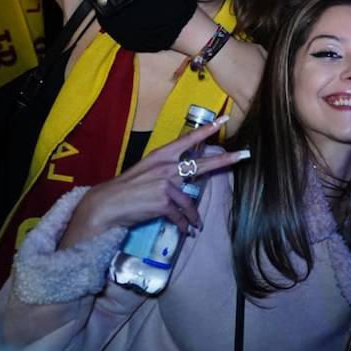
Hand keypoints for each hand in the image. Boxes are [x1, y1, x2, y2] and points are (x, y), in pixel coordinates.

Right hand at [59, 117, 244, 248]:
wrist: (106, 205)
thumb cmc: (125, 189)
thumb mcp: (145, 172)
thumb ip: (165, 171)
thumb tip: (184, 176)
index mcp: (161, 156)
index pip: (188, 140)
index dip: (207, 129)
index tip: (223, 119)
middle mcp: (166, 166)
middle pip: (202, 163)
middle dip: (225, 160)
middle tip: (244, 155)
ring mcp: (165, 184)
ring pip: (189, 202)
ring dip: (193, 217)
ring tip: (196, 225)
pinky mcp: (163, 202)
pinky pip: (180, 216)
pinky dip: (183, 226)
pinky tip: (184, 231)